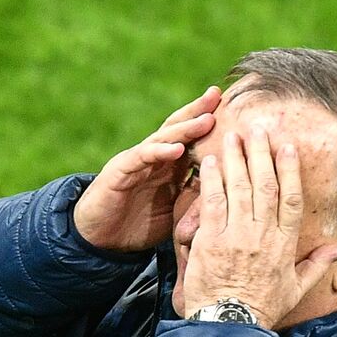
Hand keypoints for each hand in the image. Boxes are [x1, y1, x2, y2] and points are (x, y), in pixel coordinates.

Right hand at [72, 87, 220, 252]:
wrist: (100, 240)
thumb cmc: (137, 226)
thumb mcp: (175, 212)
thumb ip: (196, 198)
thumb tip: (228, 191)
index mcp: (169, 167)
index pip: (192, 139)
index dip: (211, 125)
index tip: (236, 112)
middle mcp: (154, 159)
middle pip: (179, 128)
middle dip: (199, 111)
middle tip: (219, 96)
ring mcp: (136, 162)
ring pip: (163, 138)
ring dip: (185, 128)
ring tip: (207, 119)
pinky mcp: (120, 171)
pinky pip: (142, 157)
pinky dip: (160, 152)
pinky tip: (178, 148)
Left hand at [179, 126, 336, 325]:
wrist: (229, 327)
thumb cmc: (261, 311)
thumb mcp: (295, 290)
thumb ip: (317, 266)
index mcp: (284, 244)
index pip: (290, 198)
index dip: (290, 169)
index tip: (288, 146)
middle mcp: (263, 235)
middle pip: (265, 184)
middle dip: (261, 153)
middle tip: (257, 127)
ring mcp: (236, 236)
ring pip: (239, 188)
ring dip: (235, 158)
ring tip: (232, 136)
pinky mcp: (211, 241)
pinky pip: (212, 203)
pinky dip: (211, 180)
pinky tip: (208, 161)